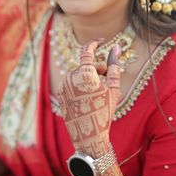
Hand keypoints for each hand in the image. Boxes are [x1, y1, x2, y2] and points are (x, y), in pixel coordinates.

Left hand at [57, 40, 120, 156]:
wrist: (88, 135)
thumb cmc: (104, 111)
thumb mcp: (113, 88)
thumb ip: (113, 65)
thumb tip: (116, 47)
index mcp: (84, 74)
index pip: (87, 50)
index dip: (94, 43)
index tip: (101, 40)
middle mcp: (70, 77)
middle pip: (86, 64)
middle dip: (98, 67)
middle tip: (108, 77)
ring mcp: (63, 85)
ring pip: (79, 73)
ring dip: (89, 76)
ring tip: (99, 90)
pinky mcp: (60, 93)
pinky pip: (72, 82)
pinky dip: (81, 84)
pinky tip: (89, 97)